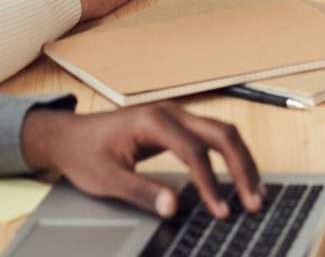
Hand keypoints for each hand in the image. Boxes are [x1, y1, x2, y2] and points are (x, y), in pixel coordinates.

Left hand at [20, 104, 262, 219]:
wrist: (69, 136)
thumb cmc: (85, 153)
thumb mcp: (107, 179)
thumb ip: (142, 192)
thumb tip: (174, 207)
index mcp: (152, 121)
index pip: (194, 152)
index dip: (211, 184)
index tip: (221, 211)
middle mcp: (171, 112)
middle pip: (221, 134)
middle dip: (242, 168)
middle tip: (254, 201)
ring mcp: (176, 116)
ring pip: (222, 133)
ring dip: (241, 162)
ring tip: (255, 193)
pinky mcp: (177, 125)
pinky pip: (212, 138)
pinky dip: (229, 158)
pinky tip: (238, 179)